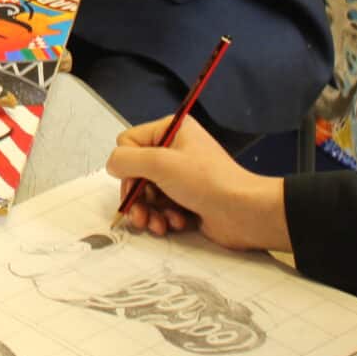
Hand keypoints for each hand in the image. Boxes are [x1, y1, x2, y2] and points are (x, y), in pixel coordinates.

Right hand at [107, 115, 287, 250]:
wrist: (245, 213)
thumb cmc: (208, 182)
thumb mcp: (161, 164)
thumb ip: (127, 160)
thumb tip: (111, 164)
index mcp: (171, 131)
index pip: (129, 143)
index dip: (128, 165)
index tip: (136, 183)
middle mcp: (175, 151)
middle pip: (135, 172)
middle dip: (136, 196)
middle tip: (139, 214)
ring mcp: (181, 176)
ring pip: (146, 194)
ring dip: (148, 212)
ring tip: (157, 225)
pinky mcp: (187, 199)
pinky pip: (161, 208)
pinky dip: (164, 218)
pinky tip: (175, 224)